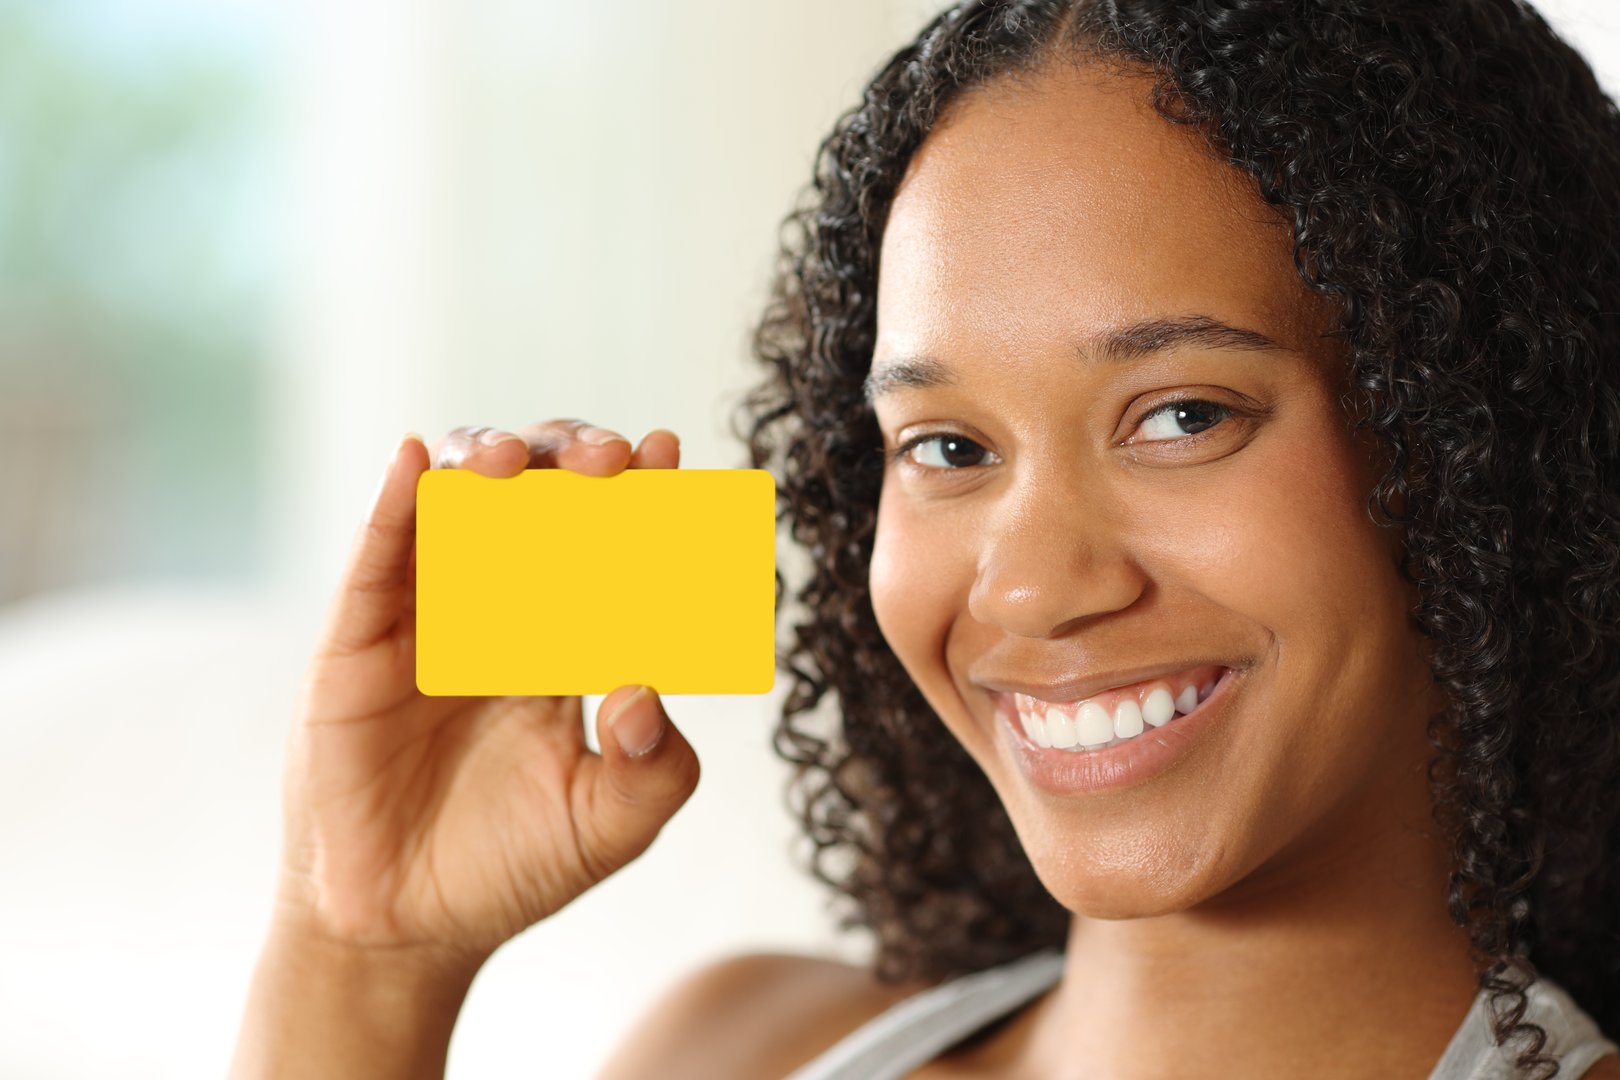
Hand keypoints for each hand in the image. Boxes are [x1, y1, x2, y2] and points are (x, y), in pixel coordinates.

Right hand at [274, 420, 700, 976]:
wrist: (405, 924)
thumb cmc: (513, 866)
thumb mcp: (608, 826)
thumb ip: (655, 770)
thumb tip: (652, 694)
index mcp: (572, 641)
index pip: (614, 550)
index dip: (641, 500)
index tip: (669, 457)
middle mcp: (504, 611)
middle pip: (540, 503)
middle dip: (574, 466)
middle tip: (609, 457)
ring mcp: (430, 617)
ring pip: (457, 510)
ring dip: (489, 466)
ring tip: (517, 460)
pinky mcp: (358, 641)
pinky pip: (375, 558)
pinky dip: (394, 505)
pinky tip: (417, 462)